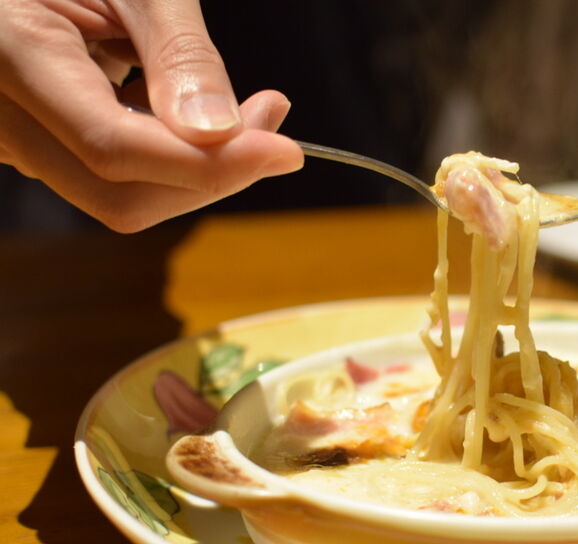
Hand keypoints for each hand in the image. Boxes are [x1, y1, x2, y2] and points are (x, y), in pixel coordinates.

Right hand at [0, 0, 303, 231]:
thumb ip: (178, 53)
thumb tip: (221, 133)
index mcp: (7, 53)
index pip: (113, 148)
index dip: (209, 163)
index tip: (288, 150)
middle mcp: (0, 117)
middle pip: (120, 195)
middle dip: (213, 173)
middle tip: (273, 115)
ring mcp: (12, 141)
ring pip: (121, 195)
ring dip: (198, 166)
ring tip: (244, 107)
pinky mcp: (35, 150)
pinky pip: (114, 177)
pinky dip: (170, 156)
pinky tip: (182, 110)